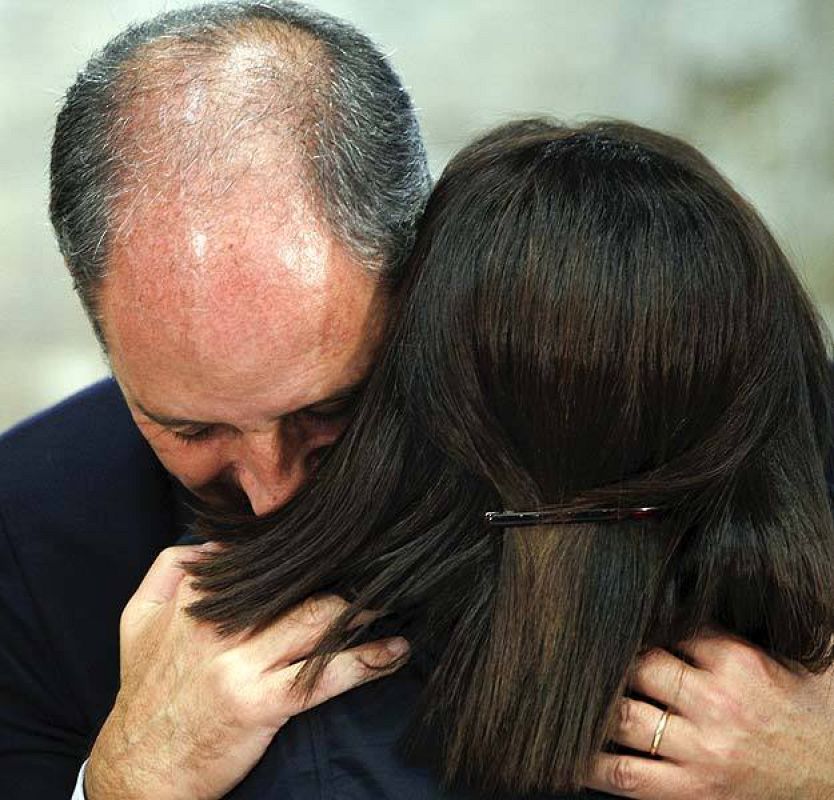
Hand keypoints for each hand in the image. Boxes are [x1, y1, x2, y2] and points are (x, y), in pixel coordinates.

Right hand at [84, 545, 408, 799]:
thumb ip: (169, 569)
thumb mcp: (138, 619)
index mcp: (195, 595)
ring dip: (364, 608)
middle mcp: (221, 622)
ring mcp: (243, 662)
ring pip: (317, 617)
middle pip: (298, 581)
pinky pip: (327, 674)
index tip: (340, 544)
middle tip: (381, 565)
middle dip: (342, 572)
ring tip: (392, 600)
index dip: (306, 549)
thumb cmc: (147, 689)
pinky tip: (396, 651)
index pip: (262, 555)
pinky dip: (369, 660)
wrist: (140, 768)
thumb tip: (215, 541)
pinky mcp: (264, 702)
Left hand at [586, 631, 833, 798]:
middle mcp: (716, 704)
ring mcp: (702, 751)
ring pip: (624, 717)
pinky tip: (573, 751)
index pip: (671, 627)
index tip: (622, 615)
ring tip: (572, 692)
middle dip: (614, 658)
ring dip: (595, 704)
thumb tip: (735, 580)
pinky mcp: (694, 793)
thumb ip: (764, 622)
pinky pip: (629, 776)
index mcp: (740, 663)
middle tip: (588, 649)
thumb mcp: (803, 658)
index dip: (644, 620)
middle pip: (638, 666)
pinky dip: (594, 765)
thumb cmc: (821, 717)